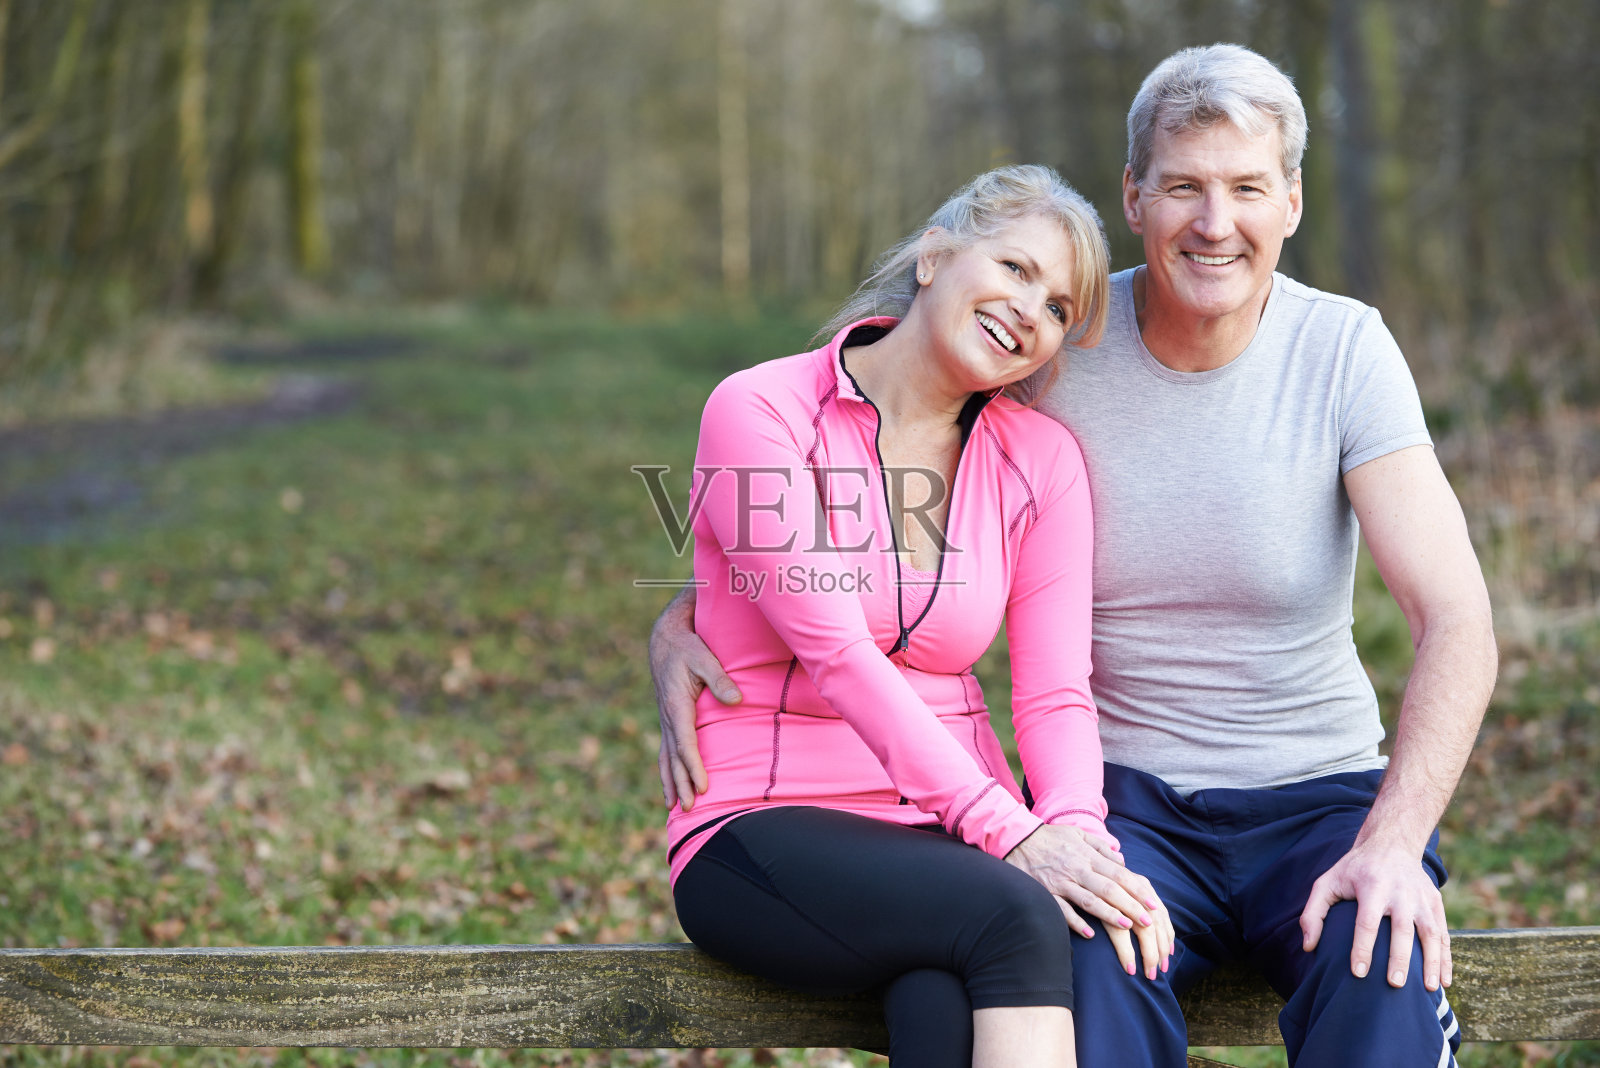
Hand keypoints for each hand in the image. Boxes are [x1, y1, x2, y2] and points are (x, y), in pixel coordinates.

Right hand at [650, 595, 740, 810]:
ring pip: (666, 757)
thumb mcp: (704, 657)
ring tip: (674, 807)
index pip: (685, 743)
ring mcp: (665, 720)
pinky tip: (669, 787)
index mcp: (676, 705)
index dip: (693, 766)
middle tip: (691, 807)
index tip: (702, 786)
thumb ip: (720, 678)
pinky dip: (666, 771)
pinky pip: (665, 751)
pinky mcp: (668, 719)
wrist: (665, 639)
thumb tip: (737, 700)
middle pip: (674, 757)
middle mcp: (667, 716)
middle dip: (682, 783)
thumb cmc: (687, 647)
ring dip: (671, 782)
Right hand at [1006, 824, 1174, 979]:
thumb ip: (1100, 846)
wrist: (1017, 837)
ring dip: (1109, 914)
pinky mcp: (1045, 892)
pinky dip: (1076, 922)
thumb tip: (1121, 858)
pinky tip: (1090, 934)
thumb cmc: (1050, 837)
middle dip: (1130, 905)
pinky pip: (1062, 909)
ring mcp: (1061, 882)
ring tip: (1126, 927)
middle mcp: (1077, 870)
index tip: (1153, 904)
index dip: (1137, 889)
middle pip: (1109, 889)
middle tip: (1147, 921)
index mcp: (1088, 856)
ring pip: (1089, 900)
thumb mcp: (1077, 834)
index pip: (1118, 874)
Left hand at [1299, 838, 1451, 990]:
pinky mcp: (1435, 902)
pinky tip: (1443, 982)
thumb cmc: (1354, 870)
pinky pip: (1444, 934)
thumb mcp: (1328, 882)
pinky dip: (1445, 958)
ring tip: (1428, 990)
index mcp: (1372, 886)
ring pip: (1431, 932)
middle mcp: (1400, 892)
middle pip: (1402, 928)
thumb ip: (1313, 913)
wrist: (1391, 843)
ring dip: (1432, 962)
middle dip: (1399, 958)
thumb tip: (1309, 947)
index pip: (1367, 921)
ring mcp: (1421, 898)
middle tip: (1394, 984)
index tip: (1358, 973)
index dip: (1362, 948)